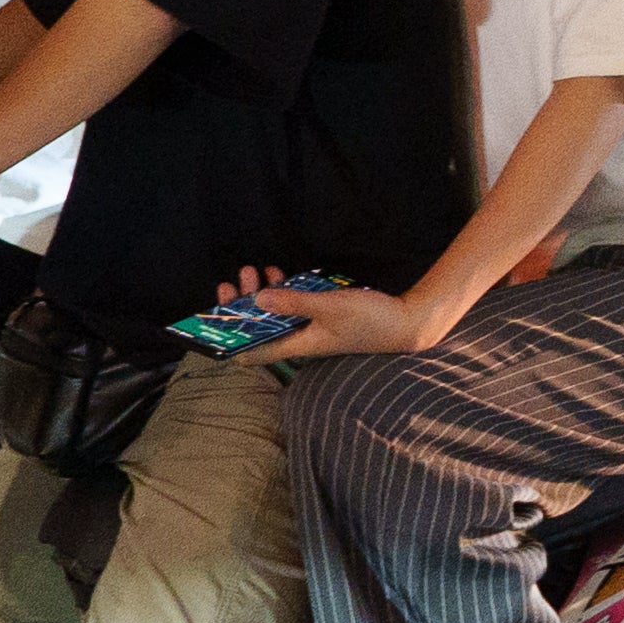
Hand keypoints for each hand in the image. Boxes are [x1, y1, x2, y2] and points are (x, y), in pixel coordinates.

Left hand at [220, 271, 427, 361]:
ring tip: (257, 270)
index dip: (230, 339)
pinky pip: (294, 306)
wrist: (406, 323)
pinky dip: (284, 292)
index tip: (217, 316)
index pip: (252, 353)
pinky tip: (283, 275)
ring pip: (275, 314)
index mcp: (297, 345)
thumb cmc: (369, 320)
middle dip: (243, 305)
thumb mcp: (330, 307)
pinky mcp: (324, 317)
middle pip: (260, 327)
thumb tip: (257, 299)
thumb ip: (294, 303)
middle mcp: (300, 340)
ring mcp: (312, 328)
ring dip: (262, 295)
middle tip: (236, 279)